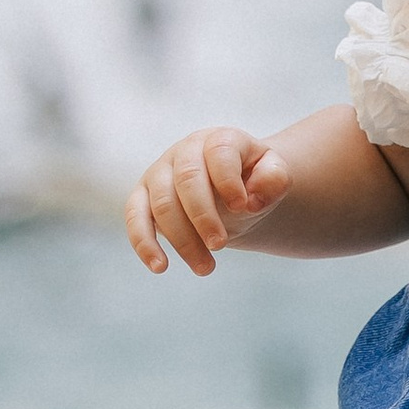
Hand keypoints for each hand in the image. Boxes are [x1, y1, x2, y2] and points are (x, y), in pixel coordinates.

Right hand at [128, 126, 292, 276]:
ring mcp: (159, 172)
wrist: (230, 192)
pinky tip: (160, 266)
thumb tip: (252, 198)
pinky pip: (134, 217)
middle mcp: (184, 151)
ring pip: (162, 203)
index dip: (229, 181)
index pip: (219, 152)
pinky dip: (144, 242)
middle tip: (221, 246)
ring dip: (182, 240)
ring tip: (206, 268)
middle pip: (187, 179)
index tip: (243, 208)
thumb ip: (274, 179)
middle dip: (203, 216)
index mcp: (218, 140)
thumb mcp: (273, 176)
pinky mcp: (141, 196)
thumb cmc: (251, 182)